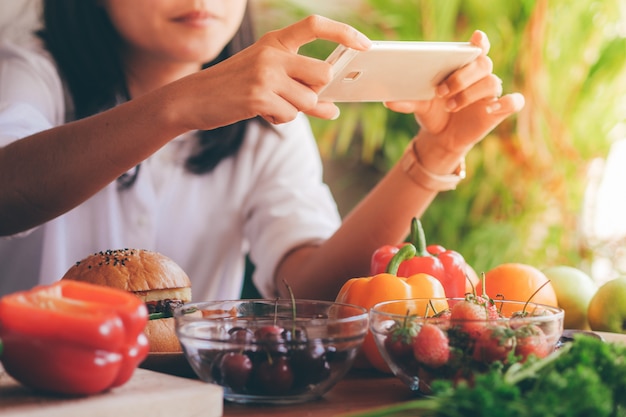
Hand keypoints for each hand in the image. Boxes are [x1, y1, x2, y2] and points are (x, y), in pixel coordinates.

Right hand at [172, 15, 370, 129]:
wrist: (194, 98)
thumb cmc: (236, 87)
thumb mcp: (268, 77)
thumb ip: (300, 86)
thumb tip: (333, 108)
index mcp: (275, 40)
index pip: (315, 25)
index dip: (344, 32)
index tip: (365, 45)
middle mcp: (272, 52)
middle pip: (323, 72)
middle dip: (317, 91)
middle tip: (299, 94)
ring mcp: (265, 74)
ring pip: (309, 100)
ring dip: (295, 109)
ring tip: (272, 103)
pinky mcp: (258, 96)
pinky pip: (290, 115)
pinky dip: (280, 118)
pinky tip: (261, 111)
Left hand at [384, 30, 524, 155]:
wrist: (440, 137)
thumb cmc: (433, 112)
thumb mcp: (418, 106)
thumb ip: (407, 101)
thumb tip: (388, 101)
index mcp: (463, 66)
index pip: (477, 47)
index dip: (479, 42)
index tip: (475, 40)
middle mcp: (479, 76)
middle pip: (483, 64)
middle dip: (462, 76)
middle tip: (441, 91)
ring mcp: (490, 93)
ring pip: (492, 82)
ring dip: (470, 93)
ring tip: (449, 105)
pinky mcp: (497, 111)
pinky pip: (513, 102)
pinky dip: (507, 102)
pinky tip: (490, 108)